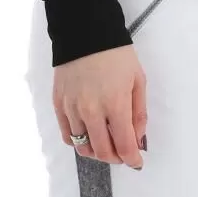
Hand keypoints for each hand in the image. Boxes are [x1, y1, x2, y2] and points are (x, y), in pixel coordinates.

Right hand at [51, 43, 147, 168]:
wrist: (85, 33)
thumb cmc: (116, 55)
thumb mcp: (138, 80)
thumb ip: (139, 113)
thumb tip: (137, 138)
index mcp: (115, 105)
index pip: (123, 146)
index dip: (132, 159)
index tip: (136, 163)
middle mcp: (91, 111)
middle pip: (102, 152)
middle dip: (116, 158)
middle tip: (123, 154)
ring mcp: (72, 109)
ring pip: (83, 146)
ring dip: (97, 152)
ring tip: (106, 145)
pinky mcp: (59, 104)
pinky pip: (67, 135)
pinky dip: (78, 141)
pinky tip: (88, 135)